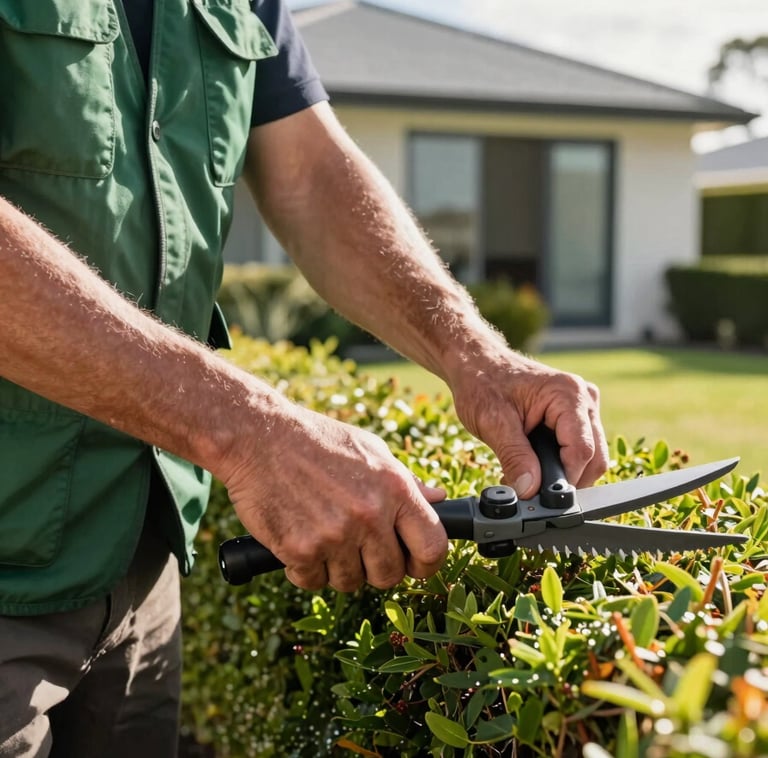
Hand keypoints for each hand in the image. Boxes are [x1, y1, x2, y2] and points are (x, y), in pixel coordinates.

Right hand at [220, 401, 447, 591]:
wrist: (259, 437)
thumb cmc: (317, 441)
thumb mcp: (370, 450)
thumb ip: (405, 481)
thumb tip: (438, 498)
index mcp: (394, 489)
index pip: (432, 546)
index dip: (427, 564)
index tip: (414, 564)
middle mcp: (370, 515)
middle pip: (389, 574)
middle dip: (375, 567)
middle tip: (356, 547)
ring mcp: (335, 535)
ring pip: (350, 582)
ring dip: (337, 568)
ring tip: (323, 534)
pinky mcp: (300, 550)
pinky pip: (313, 582)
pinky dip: (305, 569)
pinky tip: (299, 539)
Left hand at [448, 346, 607, 498]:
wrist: (477, 363)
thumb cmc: (482, 383)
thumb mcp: (492, 422)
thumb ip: (514, 457)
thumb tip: (529, 491)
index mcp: (568, 394)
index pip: (583, 451)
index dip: (563, 479)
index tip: (540, 496)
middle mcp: (584, 399)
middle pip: (595, 457)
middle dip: (566, 480)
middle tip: (531, 491)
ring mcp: (583, 407)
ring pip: (590, 456)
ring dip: (563, 474)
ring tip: (528, 478)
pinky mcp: (576, 415)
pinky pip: (580, 448)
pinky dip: (561, 464)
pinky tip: (535, 467)